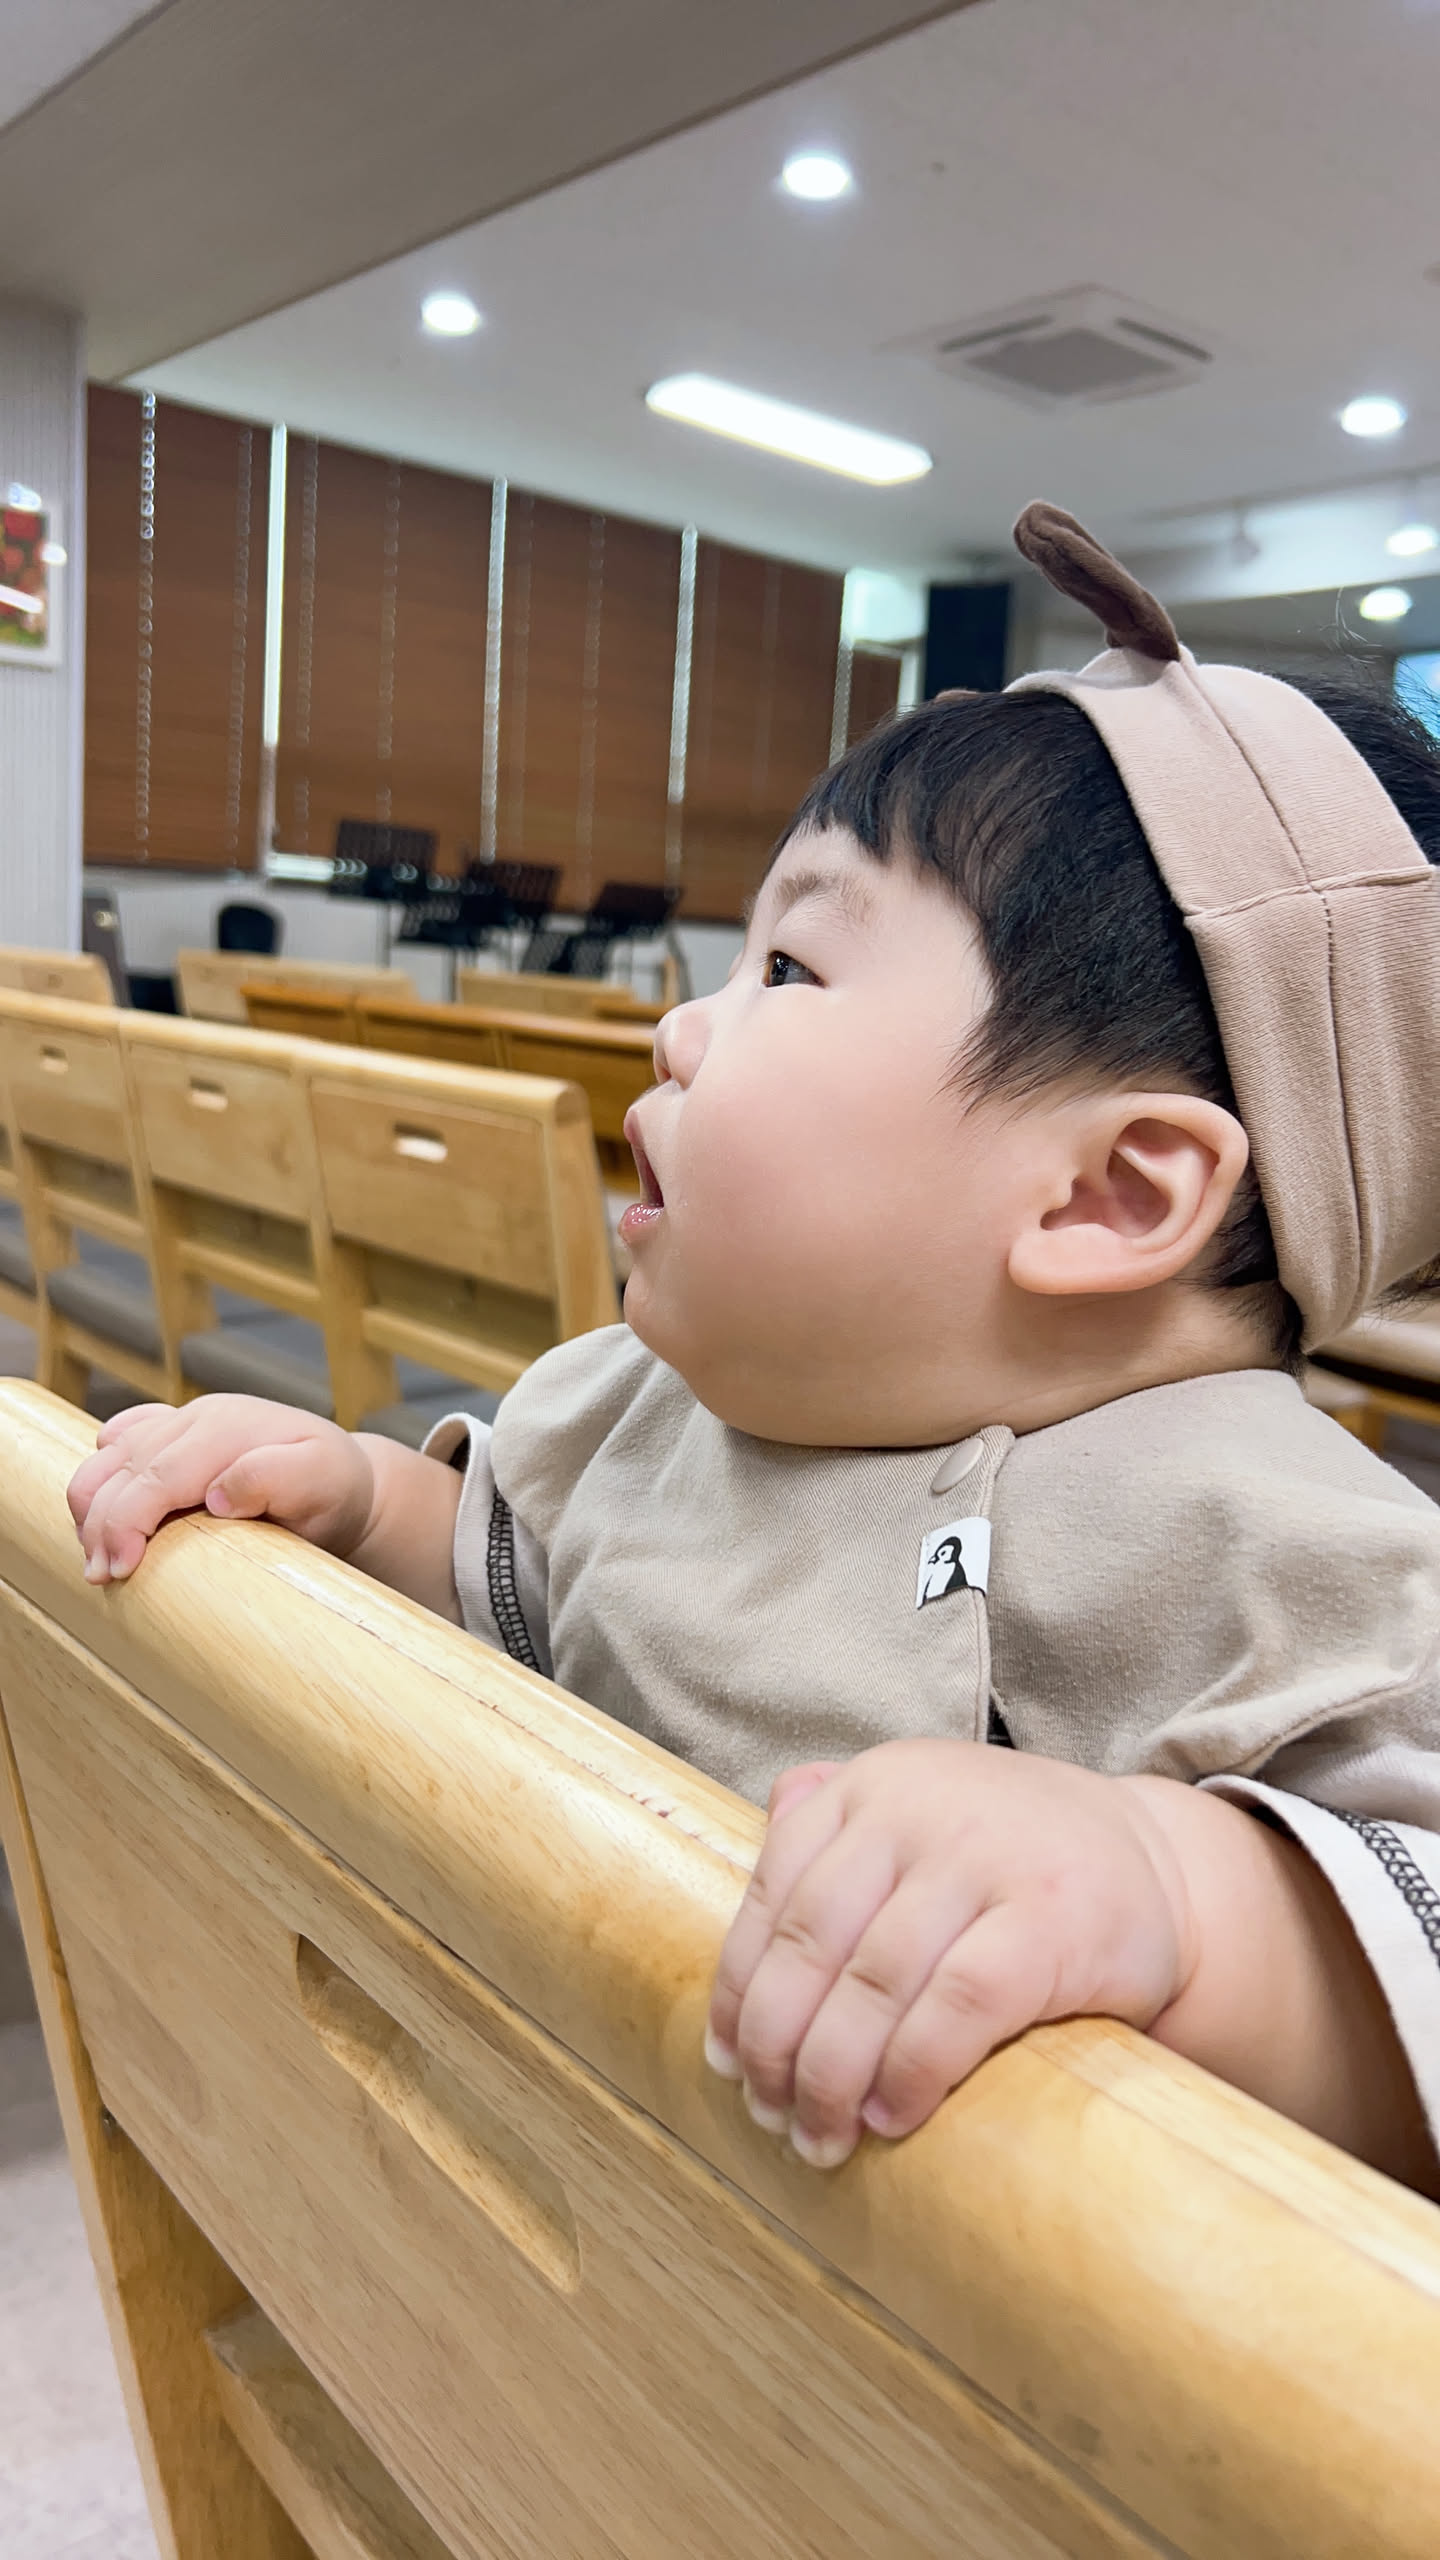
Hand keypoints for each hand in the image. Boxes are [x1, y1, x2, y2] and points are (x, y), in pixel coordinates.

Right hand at [67, 1396, 376, 1583]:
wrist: (343, 1477)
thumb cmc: (332, 1488)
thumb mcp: (323, 1482)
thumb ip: (277, 1478)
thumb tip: (218, 1493)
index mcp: (229, 1428)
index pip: (159, 1473)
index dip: (128, 1520)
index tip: (121, 1568)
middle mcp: (197, 1418)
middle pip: (124, 1469)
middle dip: (101, 1525)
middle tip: (100, 1579)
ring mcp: (179, 1422)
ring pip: (109, 1458)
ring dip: (91, 1507)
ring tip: (95, 1560)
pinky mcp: (169, 1432)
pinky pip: (117, 1444)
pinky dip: (98, 1480)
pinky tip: (96, 1518)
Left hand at [706, 1739, 1196, 2167]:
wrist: (1158, 1864)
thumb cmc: (1018, 1861)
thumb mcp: (925, 1814)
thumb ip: (842, 1820)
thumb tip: (759, 1835)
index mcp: (875, 1785)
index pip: (775, 1890)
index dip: (740, 1986)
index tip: (727, 2060)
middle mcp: (921, 1807)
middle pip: (814, 1942)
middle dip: (778, 2043)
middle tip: (768, 2115)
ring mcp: (987, 1858)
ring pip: (874, 1980)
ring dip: (832, 2075)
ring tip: (821, 2136)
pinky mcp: (1050, 1920)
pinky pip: (956, 2006)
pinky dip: (912, 2071)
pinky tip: (894, 2115)